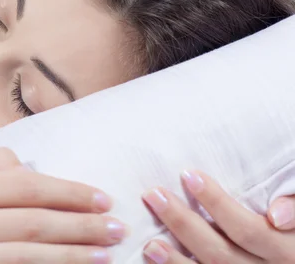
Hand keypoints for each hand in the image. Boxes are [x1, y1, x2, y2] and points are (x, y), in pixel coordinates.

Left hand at [141, 170, 294, 262]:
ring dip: (174, 261)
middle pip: (219, 251)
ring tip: (150, 243)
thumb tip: (277, 214)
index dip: (216, 202)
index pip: (246, 229)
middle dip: (183, 223)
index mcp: (285, 250)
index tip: (188, 174)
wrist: (290, 260)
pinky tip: (157, 263)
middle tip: (154, 194)